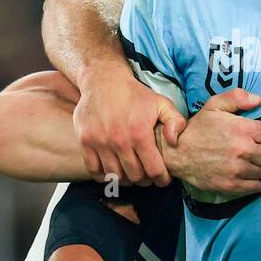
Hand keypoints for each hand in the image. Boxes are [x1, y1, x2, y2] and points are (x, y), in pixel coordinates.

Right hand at [73, 63, 186, 186]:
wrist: (103, 81)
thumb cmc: (135, 94)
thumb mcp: (161, 103)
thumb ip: (175, 121)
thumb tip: (175, 142)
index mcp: (140, 133)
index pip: (154, 170)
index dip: (161, 178)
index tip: (163, 179)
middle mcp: (119, 141)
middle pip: (135, 176)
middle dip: (145, 180)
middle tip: (148, 176)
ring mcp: (100, 142)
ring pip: (115, 176)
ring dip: (125, 180)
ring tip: (131, 174)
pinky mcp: (85, 142)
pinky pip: (94, 170)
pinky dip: (104, 176)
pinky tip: (113, 171)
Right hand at [159, 89, 260, 195]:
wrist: (177, 153)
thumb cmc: (198, 128)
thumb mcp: (214, 105)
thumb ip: (237, 97)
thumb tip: (258, 100)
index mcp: (242, 129)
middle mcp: (243, 150)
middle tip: (256, 149)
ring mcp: (238, 170)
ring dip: (260, 166)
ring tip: (249, 160)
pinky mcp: (232, 185)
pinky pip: (256, 186)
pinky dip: (254, 181)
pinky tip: (244, 173)